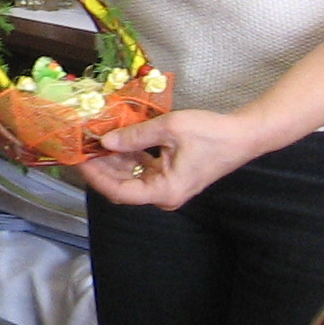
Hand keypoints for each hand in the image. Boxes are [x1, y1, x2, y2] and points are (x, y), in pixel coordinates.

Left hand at [76, 108, 266, 209]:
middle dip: (101, 166)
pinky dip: (129, 157)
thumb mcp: (169, 129)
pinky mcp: (171, 176)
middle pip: (122, 186)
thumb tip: (105, 140)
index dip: (96, 176)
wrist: (244, 135)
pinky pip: (143, 170)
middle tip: (82, 146)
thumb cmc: (211, 133)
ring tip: (95, 140)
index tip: (80, 159)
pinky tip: (117, 140)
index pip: (119, 192)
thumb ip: (135, 136)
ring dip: (113, 161)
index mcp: (164, 191)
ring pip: (131, 177)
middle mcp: (164, 195)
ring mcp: (168, 187)